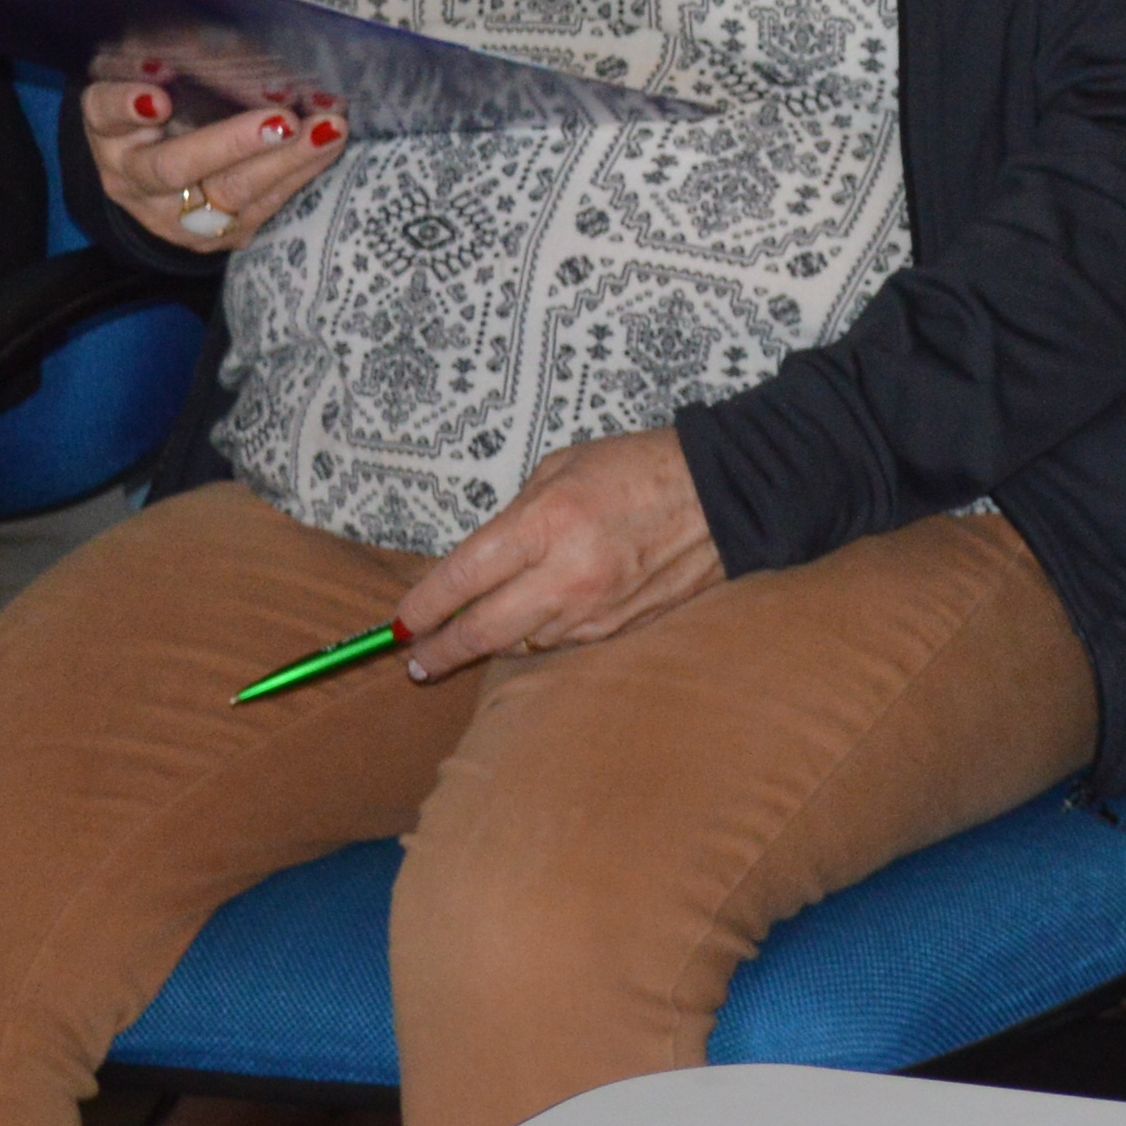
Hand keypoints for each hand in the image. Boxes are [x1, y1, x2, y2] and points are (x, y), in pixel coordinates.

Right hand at [78, 64, 344, 259]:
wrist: (151, 184)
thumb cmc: (158, 112)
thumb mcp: (146, 83)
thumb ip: (170, 60)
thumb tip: (219, 32)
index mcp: (108, 131)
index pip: (106, 114)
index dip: (128, 106)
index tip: (157, 98)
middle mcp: (132, 176)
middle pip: (173, 165)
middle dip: (232, 143)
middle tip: (282, 121)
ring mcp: (171, 214)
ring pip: (229, 192)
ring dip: (287, 160)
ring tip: (327, 130)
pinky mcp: (212, 235)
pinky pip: (260, 207)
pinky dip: (299, 173)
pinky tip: (328, 145)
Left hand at [394, 429, 724, 673]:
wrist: (724, 495)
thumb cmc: (638, 468)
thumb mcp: (561, 467)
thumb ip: (514, 516)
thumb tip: (479, 562)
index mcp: (545, 523)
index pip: (461, 579)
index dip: (421, 607)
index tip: (401, 622)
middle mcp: (565, 575)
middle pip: (481, 632)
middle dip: (439, 650)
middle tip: (416, 658)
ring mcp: (594, 609)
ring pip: (519, 644)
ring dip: (490, 642)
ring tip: (468, 638)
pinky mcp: (618, 628)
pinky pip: (560, 643)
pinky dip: (535, 636)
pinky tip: (527, 625)